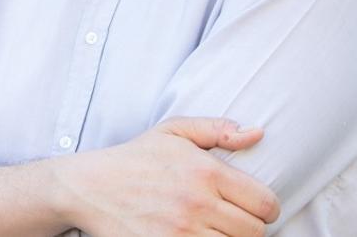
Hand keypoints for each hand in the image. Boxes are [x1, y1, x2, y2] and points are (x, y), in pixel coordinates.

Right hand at [59, 117, 279, 236]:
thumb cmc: (136, 158)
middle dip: (250, 228)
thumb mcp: (174, 131)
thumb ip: (217, 129)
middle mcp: (197, 202)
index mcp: (205, 171)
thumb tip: (257, 133)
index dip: (267, 209)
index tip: (257, 209)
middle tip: (235, 221)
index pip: (264, 203)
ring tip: (217, 230)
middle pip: (254, 232)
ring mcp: (181, 232)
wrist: (90, 186)